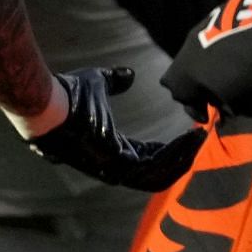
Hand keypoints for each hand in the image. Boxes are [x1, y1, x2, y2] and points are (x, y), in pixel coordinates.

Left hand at [26, 67, 204, 191]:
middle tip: (201, 141)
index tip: (190, 135)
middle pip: (156, 173)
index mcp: (109, 150)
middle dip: (181, 159)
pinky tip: (188, 137)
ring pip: (157, 174)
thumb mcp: (99, 84)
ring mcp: (112, 168)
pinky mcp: (114, 164)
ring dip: (182, 157)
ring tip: (199, 138)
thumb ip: (115, 82)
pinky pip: (152, 166)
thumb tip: (129, 76)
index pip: (146, 159)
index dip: (170, 150)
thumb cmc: (67, 95)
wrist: (49, 104)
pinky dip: (174, 153)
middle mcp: (112, 166)